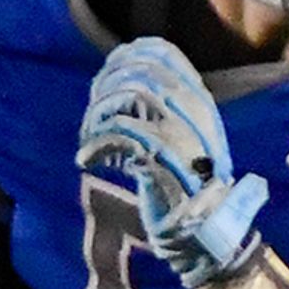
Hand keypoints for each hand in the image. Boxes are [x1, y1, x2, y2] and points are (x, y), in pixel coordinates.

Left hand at [77, 37, 267, 288]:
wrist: (204, 232)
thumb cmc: (187, 185)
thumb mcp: (181, 139)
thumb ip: (161, 110)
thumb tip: (121, 78)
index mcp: (199, 103)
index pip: (165, 55)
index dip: (130, 55)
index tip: (109, 68)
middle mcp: (193, 114)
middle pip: (142, 73)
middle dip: (108, 84)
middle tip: (94, 110)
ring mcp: (180, 137)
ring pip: (130, 99)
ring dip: (99, 114)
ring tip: (89, 136)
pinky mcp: (162, 163)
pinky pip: (120, 137)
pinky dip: (94, 146)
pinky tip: (84, 160)